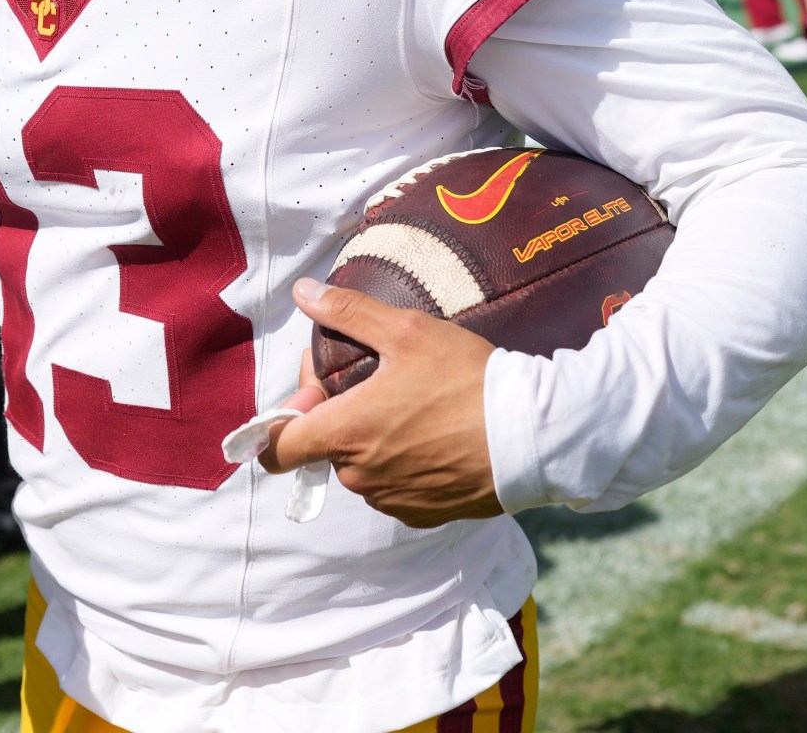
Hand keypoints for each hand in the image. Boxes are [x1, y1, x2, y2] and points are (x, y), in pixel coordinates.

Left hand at [262, 279, 502, 528]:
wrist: (531, 436)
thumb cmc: (466, 380)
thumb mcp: (407, 331)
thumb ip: (348, 312)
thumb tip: (302, 292)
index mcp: (344, 434)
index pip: (276, 449)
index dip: (285, 417)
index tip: (316, 391)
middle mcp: (360, 477)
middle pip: (325, 448)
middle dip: (340, 414)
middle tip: (379, 379)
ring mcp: (392, 500)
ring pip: (362, 468)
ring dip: (373, 441)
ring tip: (414, 405)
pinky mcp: (424, 515)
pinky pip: (395, 488)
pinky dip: (404, 464)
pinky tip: (435, 435)